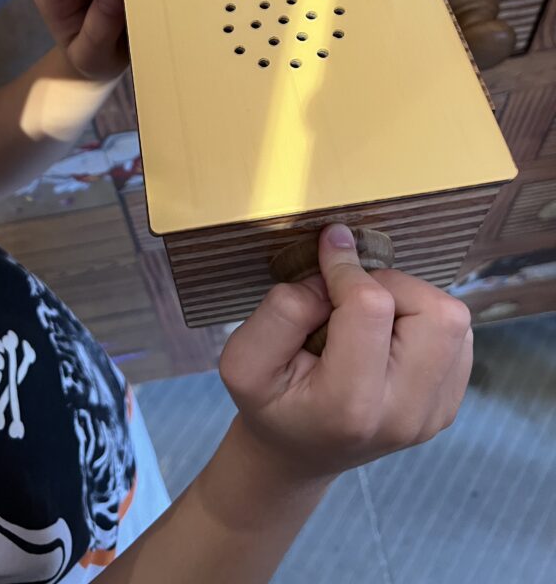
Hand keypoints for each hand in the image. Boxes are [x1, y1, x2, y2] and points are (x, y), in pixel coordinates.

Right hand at [220, 223, 472, 481]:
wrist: (296, 452)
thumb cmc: (269, 402)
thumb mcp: (243, 359)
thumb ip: (283, 310)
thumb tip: (334, 269)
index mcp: (349, 405)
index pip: (371, 306)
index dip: (345, 267)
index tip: (326, 251)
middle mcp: (404, 413)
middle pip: (436, 313)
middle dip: (390, 284)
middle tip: (351, 293)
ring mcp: (433, 413)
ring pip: (455, 320)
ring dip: (410, 299)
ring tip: (369, 314)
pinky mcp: (448, 406)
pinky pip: (459, 337)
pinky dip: (424, 320)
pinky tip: (388, 333)